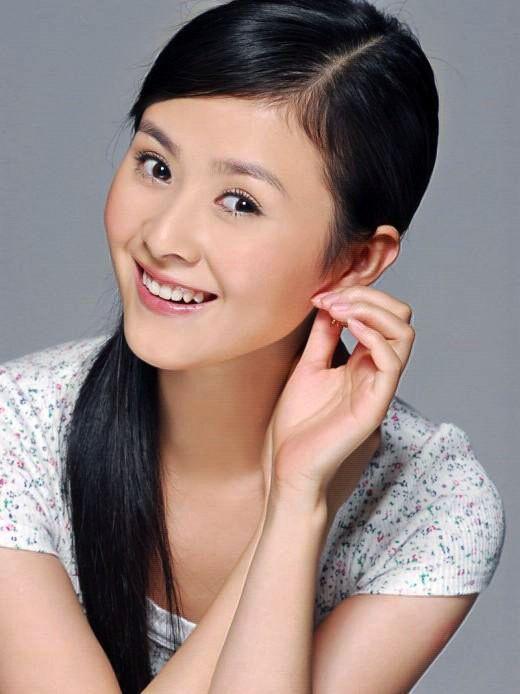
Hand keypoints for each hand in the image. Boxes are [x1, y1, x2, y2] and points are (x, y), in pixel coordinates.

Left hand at [267, 285, 414, 499]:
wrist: (291, 464)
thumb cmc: (298, 423)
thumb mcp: (308, 366)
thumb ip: (323, 336)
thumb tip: (330, 302)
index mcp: (362, 360)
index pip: (381, 314)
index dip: (357, 294)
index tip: (320, 295)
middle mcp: (376, 370)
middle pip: (400, 317)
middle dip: (369, 296)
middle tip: (332, 299)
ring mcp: (379, 386)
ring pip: (403, 333)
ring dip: (372, 310)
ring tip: (339, 309)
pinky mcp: (376, 403)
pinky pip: (392, 361)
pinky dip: (374, 335)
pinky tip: (348, 327)